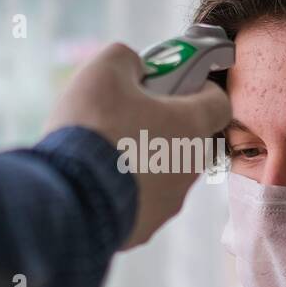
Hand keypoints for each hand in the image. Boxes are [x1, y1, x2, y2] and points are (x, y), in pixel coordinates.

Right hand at [46, 42, 230, 248]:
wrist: (66, 196)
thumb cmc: (91, 128)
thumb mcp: (104, 69)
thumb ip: (128, 58)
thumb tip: (134, 68)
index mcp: (192, 125)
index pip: (219, 102)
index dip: (198, 89)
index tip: (173, 85)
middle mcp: (190, 167)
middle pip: (190, 139)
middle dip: (167, 125)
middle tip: (130, 116)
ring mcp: (170, 202)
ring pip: (167, 173)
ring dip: (148, 160)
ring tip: (108, 152)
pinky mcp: (146, 227)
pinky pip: (144, 201)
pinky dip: (129, 190)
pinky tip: (99, 181)